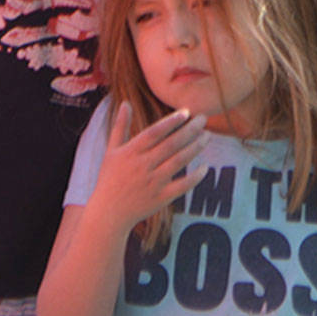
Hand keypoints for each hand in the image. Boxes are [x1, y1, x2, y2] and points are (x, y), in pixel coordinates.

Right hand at [91, 103, 210, 231]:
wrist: (109, 213)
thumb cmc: (110, 178)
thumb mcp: (111, 151)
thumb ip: (120, 126)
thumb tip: (125, 103)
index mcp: (131, 152)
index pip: (154, 132)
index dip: (171, 121)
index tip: (187, 112)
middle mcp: (142, 166)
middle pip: (171, 144)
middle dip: (189, 130)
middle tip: (204, 119)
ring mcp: (153, 183)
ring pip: (178, 162)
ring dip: (195, 148)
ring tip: (207, 136)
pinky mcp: (161, 198)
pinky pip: (182, 186)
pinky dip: (195, 177)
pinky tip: (205, 167)